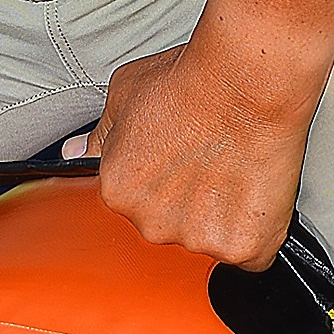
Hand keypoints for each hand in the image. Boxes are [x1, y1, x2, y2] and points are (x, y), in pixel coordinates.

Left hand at [81, 28, 317, 268]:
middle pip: (171, 229)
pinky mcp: (242, 245)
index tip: (178, 162)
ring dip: (223, 217)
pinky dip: (257, 231)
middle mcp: (151, 223)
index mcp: (118, 192)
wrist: (248, 78)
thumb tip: (75, 152)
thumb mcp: (125, 95)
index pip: (134, 207)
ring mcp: (197, 238)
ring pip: (210, 242)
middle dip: (189, 204)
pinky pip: (250, 255)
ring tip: (236, 168)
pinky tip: (257, 193)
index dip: (161, 182)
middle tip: (211, 160)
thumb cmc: (192, 78)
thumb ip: (100, 136)